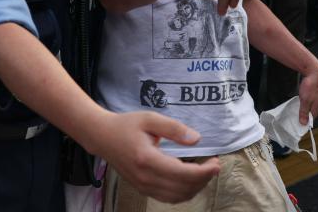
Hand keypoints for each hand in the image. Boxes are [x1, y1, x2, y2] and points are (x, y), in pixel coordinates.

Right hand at [86, 111, 218, 203]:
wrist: (102, 136)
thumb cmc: (126, 125)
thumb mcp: (150, 119)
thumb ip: (174, 128)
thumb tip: (196, 139)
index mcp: (148, 159)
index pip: (183, 174)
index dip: (204, 172)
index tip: (216, 163)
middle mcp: (145, 178)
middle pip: (183, 189)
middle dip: (204, 179)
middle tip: (214, 165)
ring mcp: (143, 186)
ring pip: (177, 197)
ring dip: (195, 187)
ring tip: (205, 172)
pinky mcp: (142, 189)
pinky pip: (168, 198)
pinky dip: (184, 192)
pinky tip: (190, 180)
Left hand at [297, 62, 317, 124]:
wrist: (314, 72)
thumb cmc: (311, 86)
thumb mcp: (305, 101)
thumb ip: (304, 112)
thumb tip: (304, 123)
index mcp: (317, 108)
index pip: (311, 120)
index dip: (304, 123)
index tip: (297, 125)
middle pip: (310, 114)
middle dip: (303, 116)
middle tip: (294, 118)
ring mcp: (316, 99)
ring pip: (309, 107)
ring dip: (302, 109)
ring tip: (295, 111)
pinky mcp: (313, 94)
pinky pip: (308, 102)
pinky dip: (303, 103)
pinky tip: (299, 102)